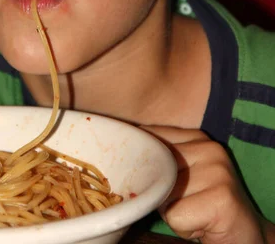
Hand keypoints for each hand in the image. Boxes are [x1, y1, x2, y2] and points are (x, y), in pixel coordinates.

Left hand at [144, 126, 266, 243]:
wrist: (245, 232)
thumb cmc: (204, 204)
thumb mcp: (182, 174)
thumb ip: (161, 158)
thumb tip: (122, 151)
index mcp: (197, 136)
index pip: (150, 137)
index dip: (140, 161)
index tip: (147, 177)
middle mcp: (209, 147)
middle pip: (154, 168)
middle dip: (158, 192)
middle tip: (183, 202)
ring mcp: (218, 170)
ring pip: (163, 193)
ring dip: (171, 212)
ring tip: (194, 212)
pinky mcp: (222, 197)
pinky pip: (177, 215)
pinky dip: (183, 227)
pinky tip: (202, 224)